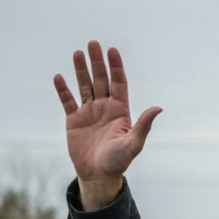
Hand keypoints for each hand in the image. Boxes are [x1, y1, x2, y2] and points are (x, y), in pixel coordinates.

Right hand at [53, 40, 161, 209]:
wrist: (99, 175)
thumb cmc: (119, 161)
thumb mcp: (134, 143)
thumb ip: (144, 124)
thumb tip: (158, 107)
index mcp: (120, 110)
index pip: (118, 83)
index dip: (116, 67)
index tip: (112, 50)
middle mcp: (105, 108)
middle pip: (101, 80)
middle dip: (97, 62)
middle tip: (93, 43)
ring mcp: (89, 113)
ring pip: (85, 86)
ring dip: (80, 70)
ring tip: (77, 53)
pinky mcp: (74, 120)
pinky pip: (68, 101)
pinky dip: (63, 90)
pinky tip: (59, 77)